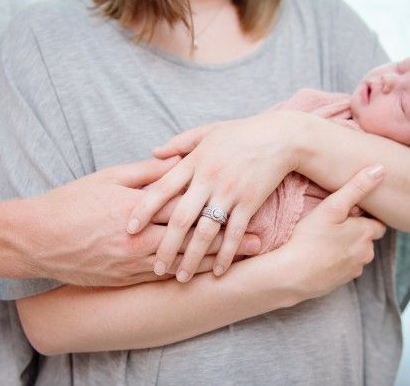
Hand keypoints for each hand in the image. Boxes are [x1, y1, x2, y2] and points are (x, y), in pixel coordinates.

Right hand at [20, 158, 261, 286]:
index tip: (245, 205)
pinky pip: (161, 278)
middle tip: (257, 241)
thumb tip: (177, 164)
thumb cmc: (71, 203)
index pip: (185, 206)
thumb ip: (146, 173)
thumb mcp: (108, 178)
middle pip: (191, 238)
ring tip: (237, 260)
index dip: (217, 207)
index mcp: (137, 208)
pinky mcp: (124, 278)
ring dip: (211, 261)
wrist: (37, 239)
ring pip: (182, 262)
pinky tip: (202, 274)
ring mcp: (132, 262)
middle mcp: (139, 238)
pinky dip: (185, 275)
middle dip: (225, 239)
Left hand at [126, 111, 307, 281]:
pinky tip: (218, 271)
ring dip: (192, 257)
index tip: (129, 230)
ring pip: (206, 231)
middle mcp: (208, 179)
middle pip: (180, 218)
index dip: (143, 210)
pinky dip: (227, 254)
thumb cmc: (241, 133)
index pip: (161, 189)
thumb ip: (178, 143)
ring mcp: (229, 192)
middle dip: (165, 246)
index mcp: (194, 162)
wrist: (280, 137)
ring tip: (181, 278)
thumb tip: (152, 152)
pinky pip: (235, 233)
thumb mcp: (206, 132)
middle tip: (155, 267)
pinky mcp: (250, 202)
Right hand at [273, 164, 386, 301]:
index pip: (378, 223)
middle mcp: (366, 254)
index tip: (347, 212)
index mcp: (366, 234)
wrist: (291, 275)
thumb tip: (380, 169)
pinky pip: (344, 267)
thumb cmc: (309, 239)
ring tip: (323, 239)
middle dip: (354, 231)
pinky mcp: (341, 282)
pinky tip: (319, 255)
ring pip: (355, 253)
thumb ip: (356, 187)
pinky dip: (335, 261)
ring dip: (345, 247)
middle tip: (331, 224)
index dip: (364, 216)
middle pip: (366, 238)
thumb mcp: (332, 207)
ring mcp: (353, 270)